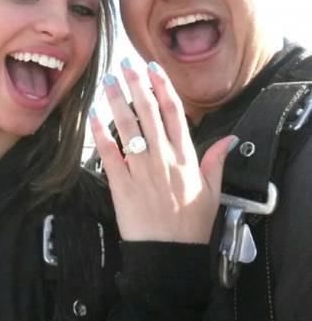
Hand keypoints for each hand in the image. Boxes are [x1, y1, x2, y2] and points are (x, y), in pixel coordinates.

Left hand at [90, 60, 236, 243]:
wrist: (168, 255)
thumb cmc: (190, 225)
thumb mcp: (212, 194)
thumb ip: (216, 162)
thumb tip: (229, 138)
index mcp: (186, 158)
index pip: (174, 113)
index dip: (162, 87)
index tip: (152, 68)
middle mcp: (163, 159)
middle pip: (148, 113)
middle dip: (137, 85)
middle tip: (126, 64)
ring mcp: (141, 171)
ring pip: (128, 127)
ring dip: (117, 101)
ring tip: (109, 80)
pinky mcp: (121, 184)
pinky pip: (109, 153)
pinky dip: (100, 132)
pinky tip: (92, 114)